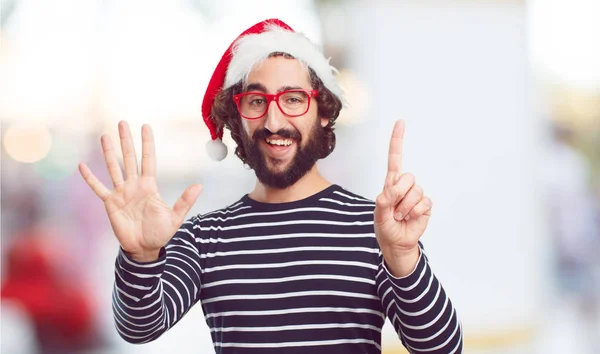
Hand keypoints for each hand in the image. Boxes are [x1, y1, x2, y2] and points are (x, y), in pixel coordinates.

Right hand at [79, 121, 202, 261]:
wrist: (144, 248)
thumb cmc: (160, 232)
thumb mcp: (175, 217)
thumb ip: (185, 201)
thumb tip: (199, 186)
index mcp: (149, 185)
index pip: (148, 159)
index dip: (147, 143)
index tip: (145, 126)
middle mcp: (134, 185)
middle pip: (129, 158)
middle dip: (126, 141)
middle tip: (122, 122)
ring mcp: (121, 192)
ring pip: (113, 168)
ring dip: (108, 152)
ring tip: (104, 136)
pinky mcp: (110, 203)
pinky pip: (98, 188)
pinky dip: (90, 178)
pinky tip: (82, 166)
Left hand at [374, 120, 432, 276]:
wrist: (397, 243)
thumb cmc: (385, 226)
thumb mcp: (379, 214)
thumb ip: (384, 200)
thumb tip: (393, 190)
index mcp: (391, 182)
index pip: (395, 158)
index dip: (398, 140)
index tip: (401, 122)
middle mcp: (404, 185)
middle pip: (407, 176)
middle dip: (399, 193)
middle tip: (393, 208)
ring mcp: (416, 194)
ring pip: (416, 191)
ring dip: (405, 207)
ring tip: (400, 216)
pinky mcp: (426, 204)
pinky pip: (424, 202)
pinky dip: (414, 212)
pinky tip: (409, 218)